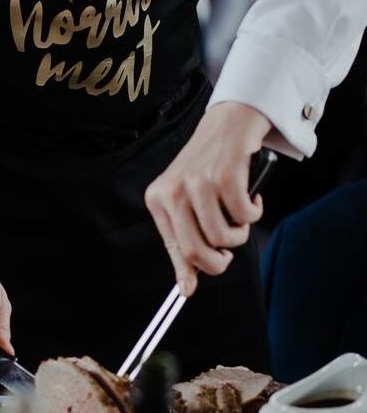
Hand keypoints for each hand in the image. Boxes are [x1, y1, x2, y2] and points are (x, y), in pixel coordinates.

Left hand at [145, 102, 271, 296]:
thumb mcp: (187, 200)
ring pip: (222, 238)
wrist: (227, 123)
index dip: (187, 271)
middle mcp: (172, 192)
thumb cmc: (208, 167)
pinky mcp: (224, 175)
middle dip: (219, 261)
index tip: (190, 290)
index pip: (173, 248)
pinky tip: (251, 198)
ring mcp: (197, 183)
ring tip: (240, 217)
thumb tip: (187, 288)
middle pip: (196, 251)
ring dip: (239, 234)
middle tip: (228, 251)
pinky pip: (244, 217)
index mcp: (158, 200)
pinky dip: (254, 214)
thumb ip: (185, 239)